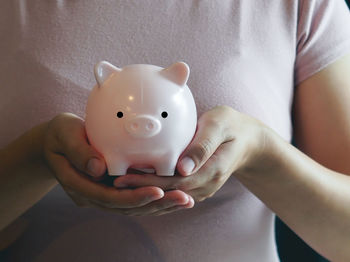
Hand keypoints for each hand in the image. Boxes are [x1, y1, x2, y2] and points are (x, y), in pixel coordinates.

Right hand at [43, 112, 192, 215]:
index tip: (158, 192)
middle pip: (126, 208)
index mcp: (80, 185)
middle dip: (156, 205)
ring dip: (160, 206)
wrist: (56, 143)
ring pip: (133, 207)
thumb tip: (99, 169)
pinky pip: (134, 198)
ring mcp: (103, 195)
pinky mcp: (112, 190)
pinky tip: (174, 193)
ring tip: (186, 200)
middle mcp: (93, 195)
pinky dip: (154, 198)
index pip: (110, 198)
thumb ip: (79, 151)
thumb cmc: (61, 134)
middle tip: (184, 199)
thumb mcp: (65, 134)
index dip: (135, 197)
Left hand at [114, 106, 266, 203]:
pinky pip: (173, 190)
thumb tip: (182, 168)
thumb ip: (202, 146)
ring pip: (169, 196)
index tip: (123, 177)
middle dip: (139, 190)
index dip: (148, 183)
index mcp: (211, 171)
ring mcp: (201, 187)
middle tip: (112, 182)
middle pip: (168, 192)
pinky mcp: (196, 184)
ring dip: (144, 192)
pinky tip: (136, 182)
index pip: (174, 183)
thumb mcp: (220, 126)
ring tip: (118, 185)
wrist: (247, 141)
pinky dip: (154, 189)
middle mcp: (205, 185)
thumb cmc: (231, 127)